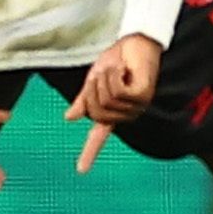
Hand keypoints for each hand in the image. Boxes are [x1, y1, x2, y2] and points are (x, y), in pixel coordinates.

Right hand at [63, 33, 162, 172]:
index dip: (89, 153)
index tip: (80, 171)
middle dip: (93, 88)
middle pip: (96, 111)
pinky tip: (124, 68)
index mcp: (112, 112)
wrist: (135, 42)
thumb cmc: (117, 59)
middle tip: (104, 72)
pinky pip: (118, 91)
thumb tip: (69, 118)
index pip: (98, 137)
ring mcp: (136, 106)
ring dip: (105, 78)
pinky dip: (115, 75)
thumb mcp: (94, 80)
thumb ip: (84, 99)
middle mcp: (125, 113)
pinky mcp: (143, 95)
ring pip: (107, 100)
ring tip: (117, 68)